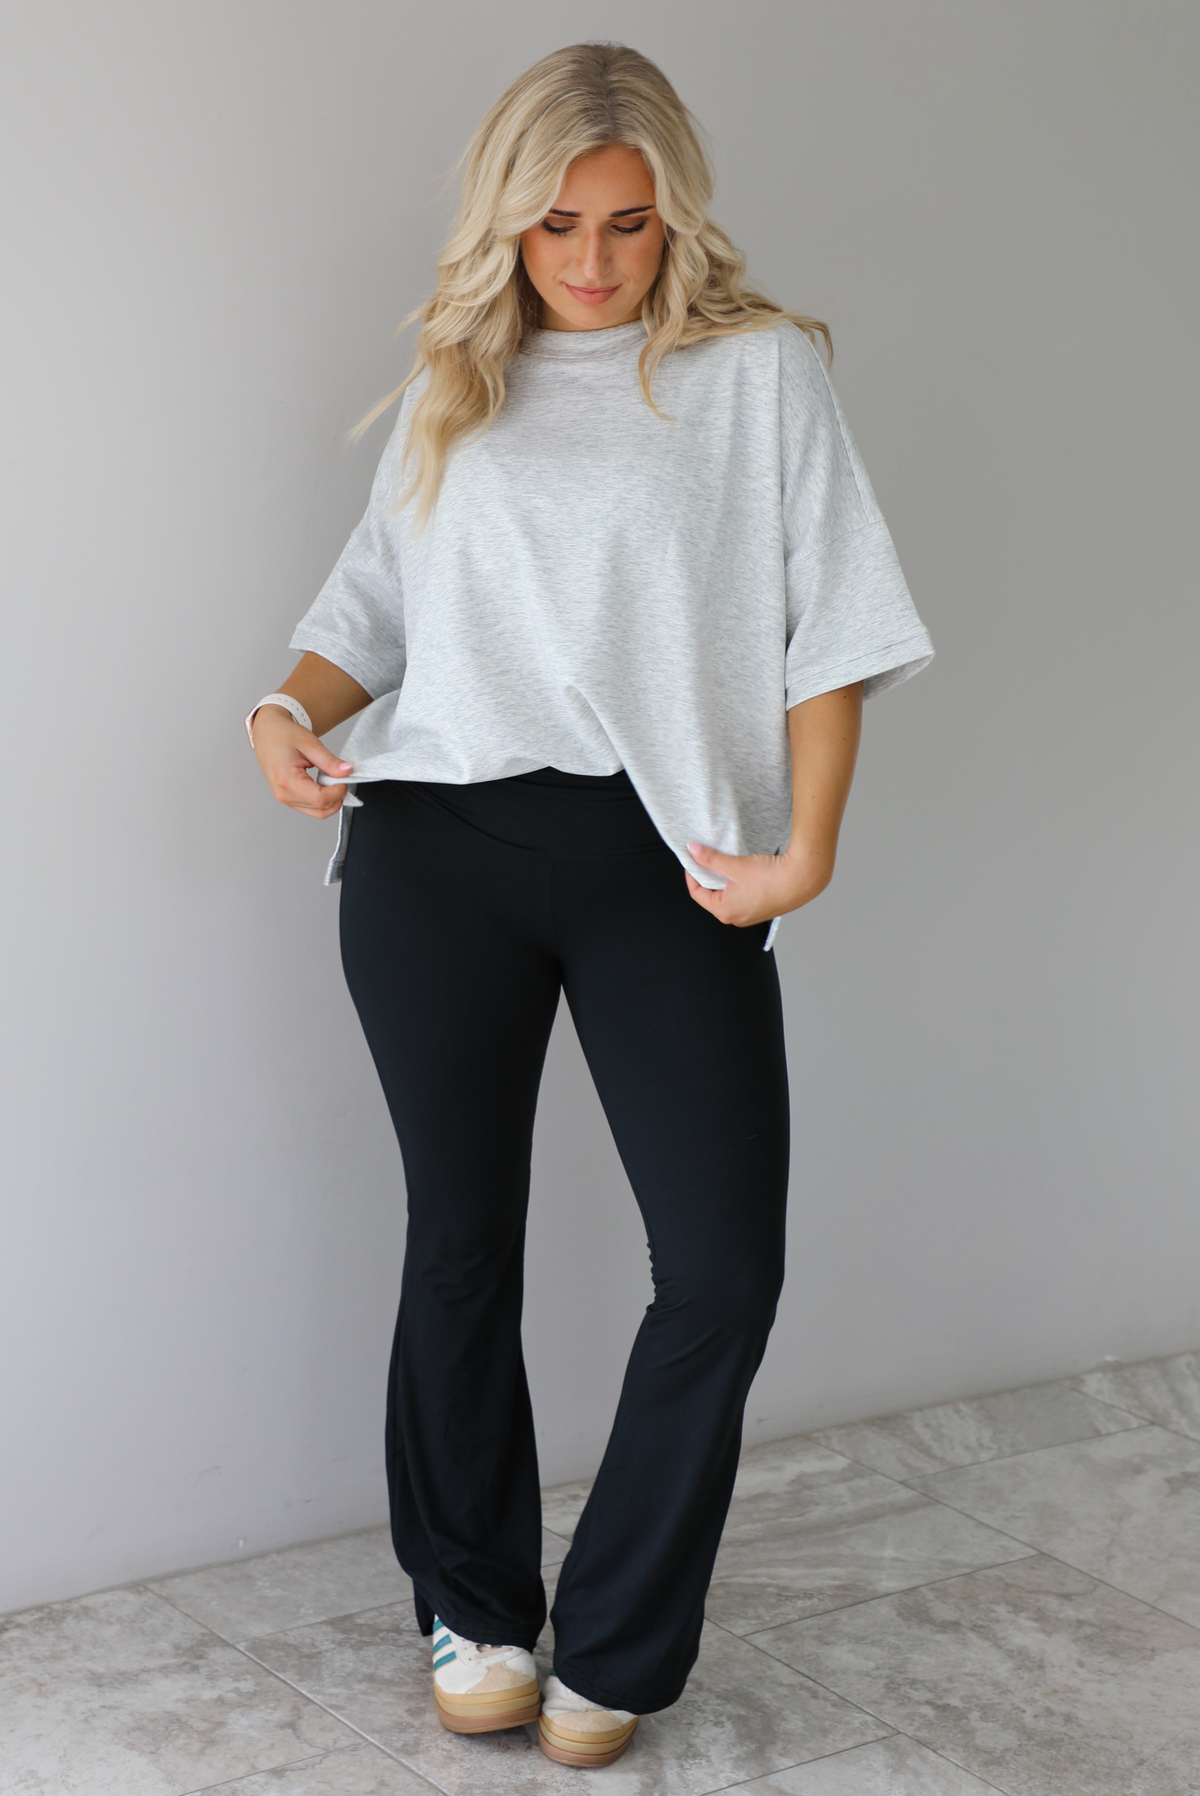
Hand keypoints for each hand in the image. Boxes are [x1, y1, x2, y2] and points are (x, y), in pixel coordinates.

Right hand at [251, 704, 352, 819]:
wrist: (267, 733)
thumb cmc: (283, 735)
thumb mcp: (310, 743)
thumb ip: (329, 761)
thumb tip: (347, 771)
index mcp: (287, 780)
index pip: (321, 798)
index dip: (338, 791)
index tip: (344, 778)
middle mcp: (284, 794)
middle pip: (321, 808)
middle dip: (337, 795)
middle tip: (339, 777)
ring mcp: (285, 799)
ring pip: (318, 812)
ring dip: (331, 799)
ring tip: (329, 779)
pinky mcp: (287, 799)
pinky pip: (311, 809)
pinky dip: (323, 800)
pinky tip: (323, 784)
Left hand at [684, 840, 833, 927]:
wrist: (803, 879)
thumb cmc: (771, 877)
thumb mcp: (735, 866)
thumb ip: (710, 859)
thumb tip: (692, 851)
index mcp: (725, 912)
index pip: (697, 894)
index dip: (692, 874)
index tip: (693, 859)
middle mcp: (737, 918)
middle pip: (712, 896)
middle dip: (709, 877)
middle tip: (709, 859)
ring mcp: (750, 916)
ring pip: (728, 896)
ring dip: (725, 880)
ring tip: (728, 864)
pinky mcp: (762, 909)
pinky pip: (743, 897)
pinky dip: (739, 885)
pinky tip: (745, 872)